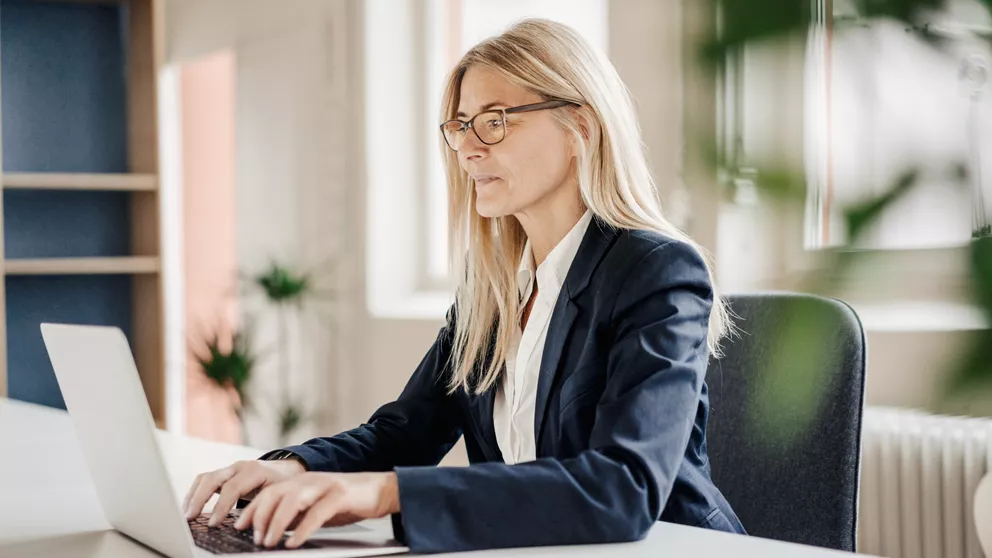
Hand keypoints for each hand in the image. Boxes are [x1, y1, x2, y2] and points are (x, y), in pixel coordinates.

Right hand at [182, 458, 305, 524]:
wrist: (287, 470)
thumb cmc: (284, 484)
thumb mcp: (278, 495)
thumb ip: (262, 508)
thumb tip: (246, 527)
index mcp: (254, 471)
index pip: (232, 488)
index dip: (220, 506)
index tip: (212, 524)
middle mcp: (239, 466)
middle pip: (212, 479)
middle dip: (199, 499)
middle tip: (190, 518)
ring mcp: (230, 469)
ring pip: (205, 478)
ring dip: (193, 496)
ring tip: (186, 515)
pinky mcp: (224, 474)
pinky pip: (205, 480)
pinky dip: (195, 493)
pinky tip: (190, 507)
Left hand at [234, 471, 399, 548]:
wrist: (381, 490)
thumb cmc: (347, 502)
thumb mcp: (315, 508)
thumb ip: (295, 515)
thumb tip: (271, 529)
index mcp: (300, 482)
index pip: (267, 493)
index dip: (251, 510)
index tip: (238, 527)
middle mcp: (309, 480)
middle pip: (275, 494)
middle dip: (260, 517)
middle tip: (254, 538)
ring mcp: (324, 485)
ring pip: (292, 501)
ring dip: (276, 523)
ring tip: (269, 542)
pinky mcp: (340, 495)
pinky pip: (317, 512)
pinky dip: (302, 529)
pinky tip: (294, 542)